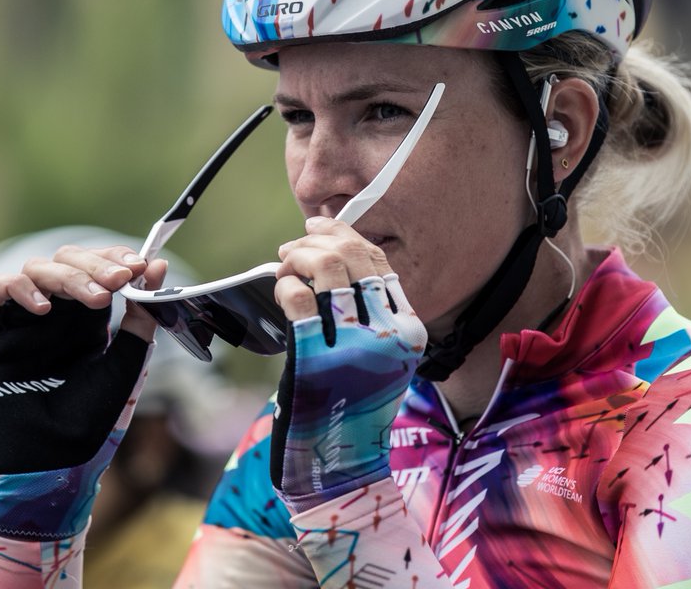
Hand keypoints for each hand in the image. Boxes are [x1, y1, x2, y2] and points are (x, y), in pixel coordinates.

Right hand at [0, 244, 165, 539]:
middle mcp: (50, 312)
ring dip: (69, 277)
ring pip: (35, 268)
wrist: (50, 460)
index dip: (114, 258)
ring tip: (97, 299)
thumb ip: (139, 320)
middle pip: (65, 260)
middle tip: (121, 279)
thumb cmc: (87, 420)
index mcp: (82, 318)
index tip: (140, 266)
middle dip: (96, 264)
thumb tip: (158, 270)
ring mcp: (17, 318)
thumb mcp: (123, 365)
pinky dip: (18, 288)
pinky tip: (45, 310)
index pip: (94, 267)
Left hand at [269, 217, 426, 513]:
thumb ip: (372, 311)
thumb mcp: (383, 357)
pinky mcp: (316, 361)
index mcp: (409, 329)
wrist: (344, 465)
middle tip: (295, 243)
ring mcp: (353, 347)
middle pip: (354, 258)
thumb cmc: (356, 406)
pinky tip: (281, 289)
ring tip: (285, 261)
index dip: (346, 234)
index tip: (321, 226)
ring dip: (300, 255)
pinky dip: (286, 285)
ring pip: (328, 271)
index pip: (380, 262)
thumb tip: (335, 255)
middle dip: (318, 239)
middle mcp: (388, 334)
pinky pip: (299, 302)